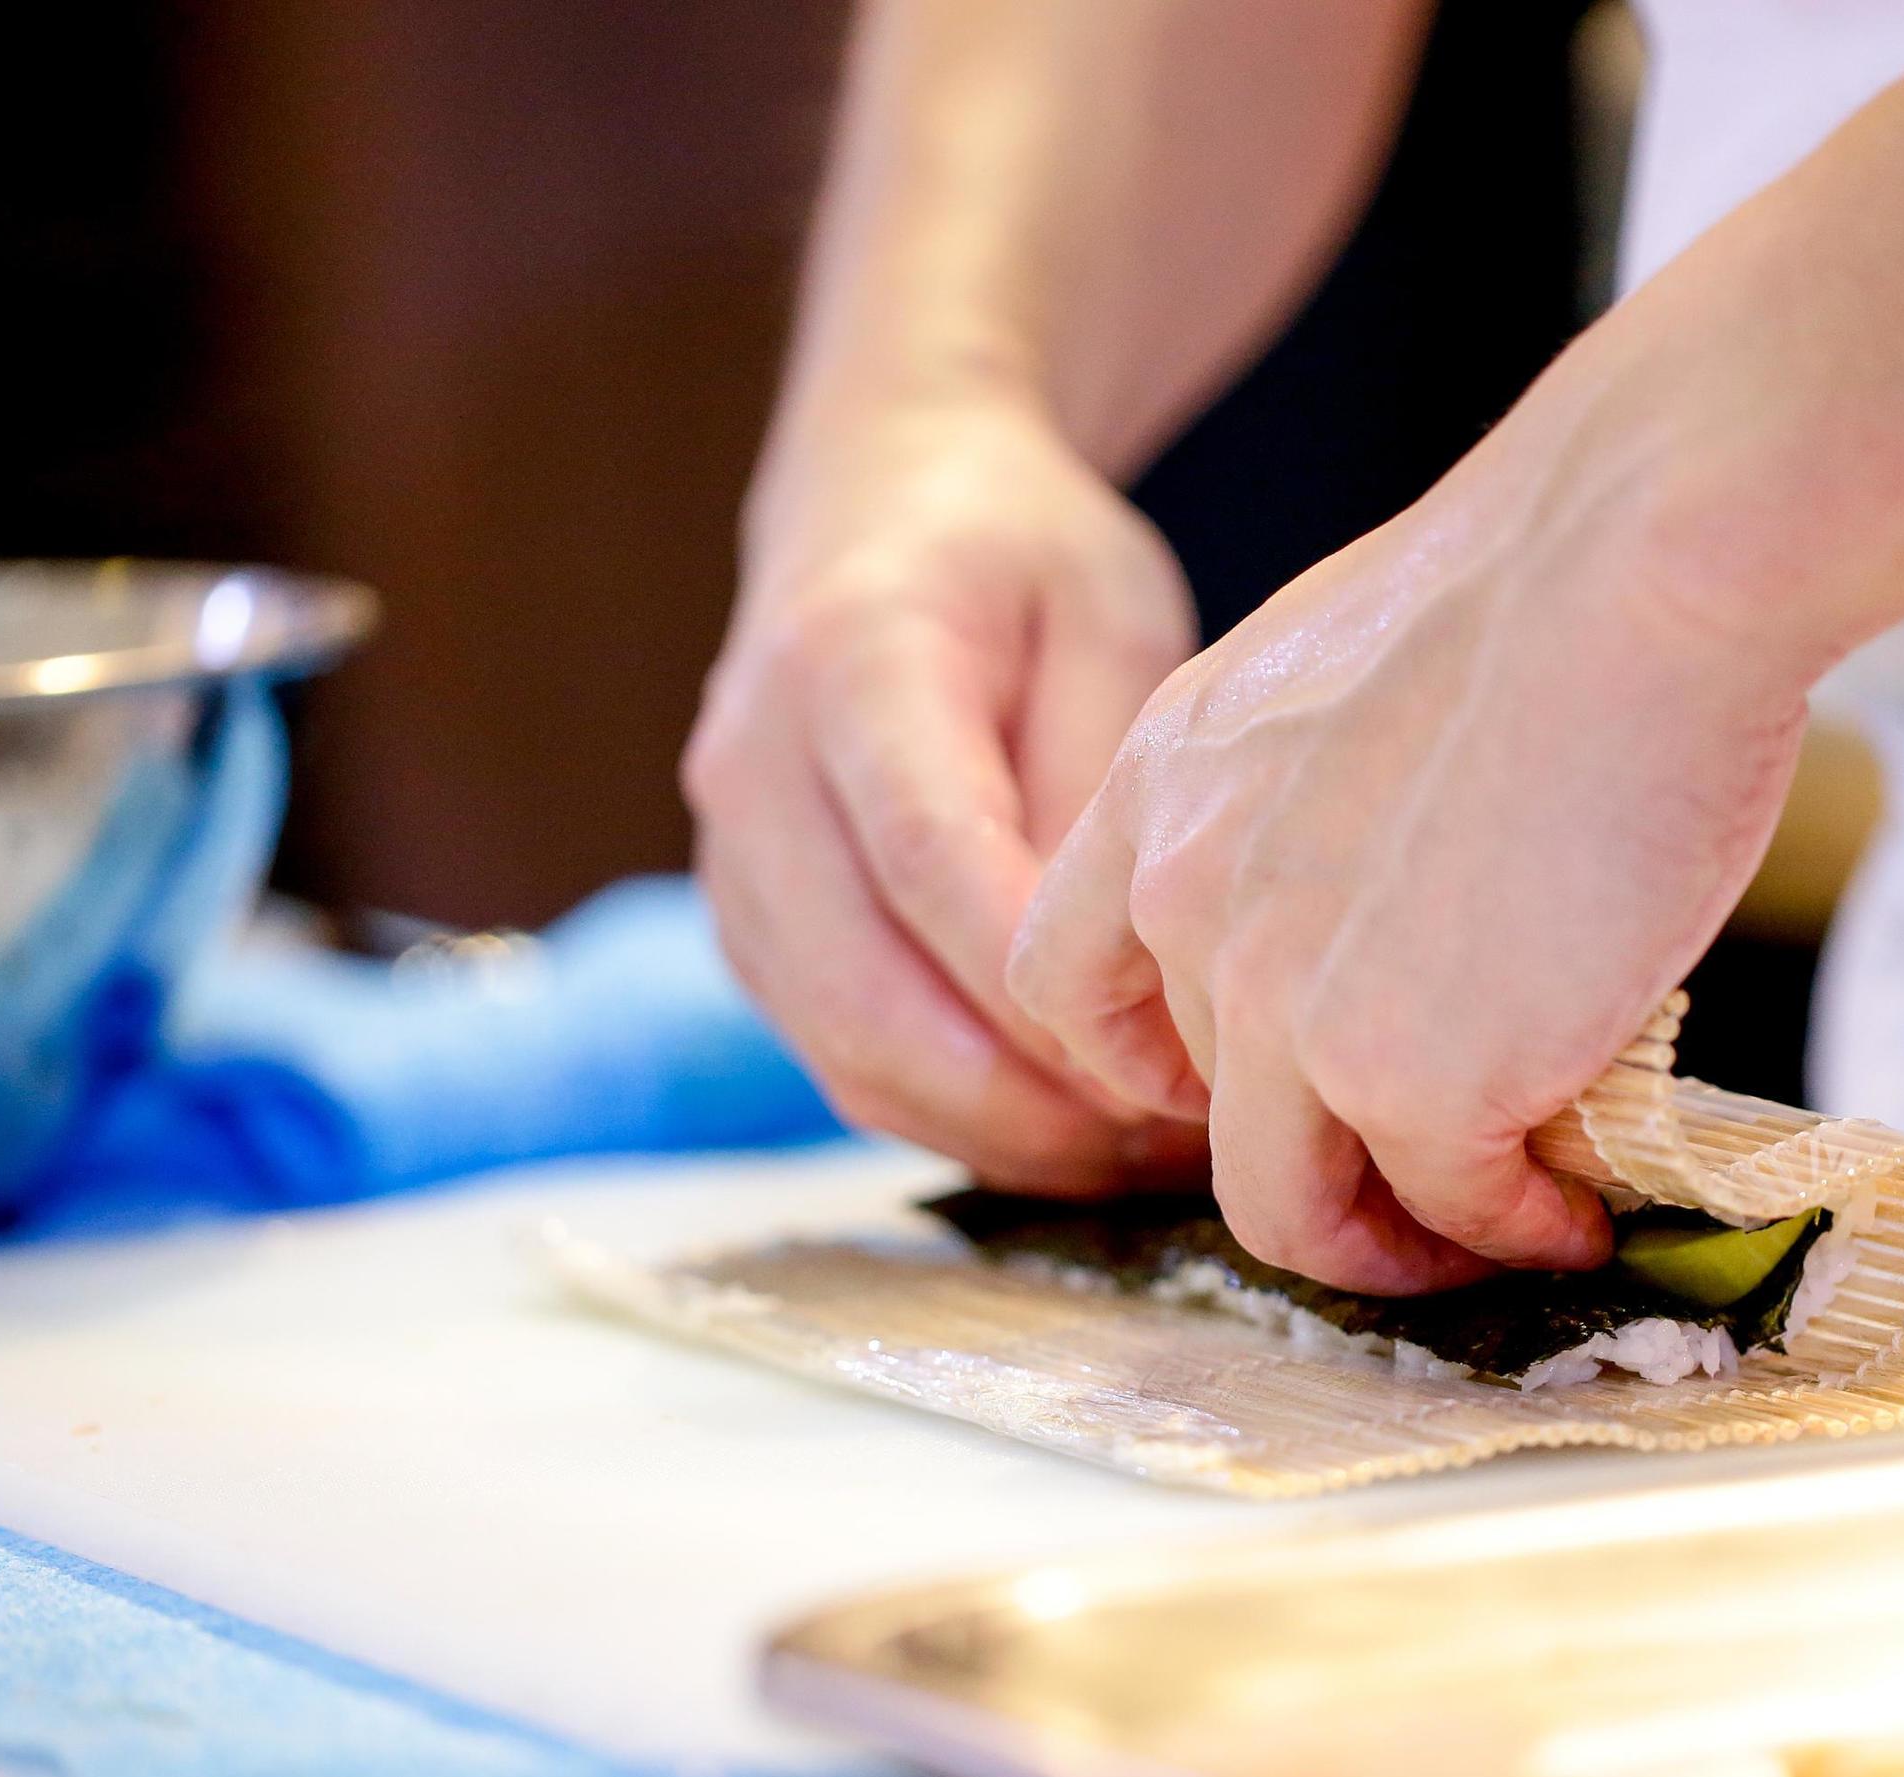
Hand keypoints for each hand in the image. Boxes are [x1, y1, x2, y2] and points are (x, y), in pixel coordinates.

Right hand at [687, 392, 1209, 1192]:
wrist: (876, 499)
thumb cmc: (1018, 554)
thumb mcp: (1109, 616)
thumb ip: (1099, 785)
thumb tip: (1114, 977)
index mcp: (852, 666)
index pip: (928, 859)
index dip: (1039, 986)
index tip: (1166, 1058)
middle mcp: (757, 773)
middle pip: (868, 995)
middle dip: (1026, 1099)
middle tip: (1170, 1139)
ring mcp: (734, 864)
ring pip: (847, 1056)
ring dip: (995, 1130)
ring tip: (1139, 1151)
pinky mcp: (751, 930)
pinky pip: (842, 1060)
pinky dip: (953, 1116)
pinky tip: (1069, 1126)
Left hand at [1006, 411, 1817, 1291]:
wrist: (1641, 558)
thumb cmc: (1551, 584)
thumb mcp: (1347, 673)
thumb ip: (1313, 798)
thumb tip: (1398, 901)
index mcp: (1164, 785)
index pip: (1066, 978)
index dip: (1152, 1063)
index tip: (1252, 1093)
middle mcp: (1190, 900)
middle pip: (1198, 1109)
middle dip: (1311, 1164)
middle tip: (1416, 1191)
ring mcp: (1284, 1003)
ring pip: (1291, 1203)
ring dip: (1393, 1241)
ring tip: (1496, 1230)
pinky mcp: (1408, 1079)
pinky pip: (1450, 1206)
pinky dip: (1514, 1232)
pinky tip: (1577, 1215)